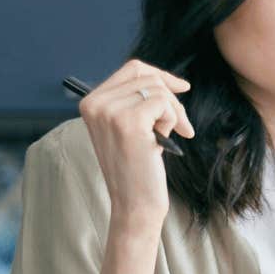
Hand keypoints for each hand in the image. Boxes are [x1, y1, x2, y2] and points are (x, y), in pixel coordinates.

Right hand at [79, 58, 194, 237]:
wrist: (134, 204)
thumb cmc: (137, 170)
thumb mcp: (130, 129)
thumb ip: (136, 102)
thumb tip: (169, 81)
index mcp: (91, 102)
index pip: (131, 69)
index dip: (160, 76)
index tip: (181, 88)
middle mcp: (96, 104)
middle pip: (147, 77)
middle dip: (172, 99)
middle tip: (183, 127)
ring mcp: (110, 112)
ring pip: (157, 90)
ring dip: (172, 114)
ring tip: (166, 139)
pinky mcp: (129, 122)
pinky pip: (164, 104)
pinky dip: (172, 122)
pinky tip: (163, 143)